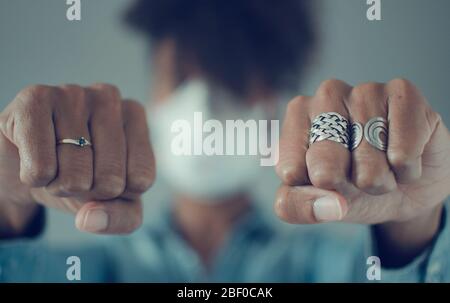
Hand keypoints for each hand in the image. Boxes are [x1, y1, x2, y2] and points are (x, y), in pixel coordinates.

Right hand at [0, 84, 154, 235]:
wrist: (28, 165)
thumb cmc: (81, 176)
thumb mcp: (114, 203)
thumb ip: (121, 218)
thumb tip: (90, 218)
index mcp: (136, 116)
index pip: (140, 179)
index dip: (117, 194)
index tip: (102, 177)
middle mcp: (109, 97)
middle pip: (111, 180)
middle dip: (87, 191)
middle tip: (73, 172)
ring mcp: (73, 93)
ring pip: (76, 176)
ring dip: (59, 185)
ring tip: (54, 164)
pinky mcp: (34, 99)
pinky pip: (42, 168)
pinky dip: (35, 179)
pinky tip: (32, 158)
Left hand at [275, 79, 448, 257]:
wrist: (406, 188)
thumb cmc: (351, 187)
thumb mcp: (315, 203)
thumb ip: (296, 206)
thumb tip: (328, 206)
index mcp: (296, 116)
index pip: (291, 170)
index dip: (313, 190)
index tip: (324, 184)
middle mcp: (326, 95)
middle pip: (325, 164)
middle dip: (346, 186)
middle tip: (357, 178)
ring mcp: (365, 90)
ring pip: (368, 163)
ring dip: (379, 182)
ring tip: (383, 169)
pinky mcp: (403, 94)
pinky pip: (403, 155)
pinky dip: (407, 171)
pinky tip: (403, 158)